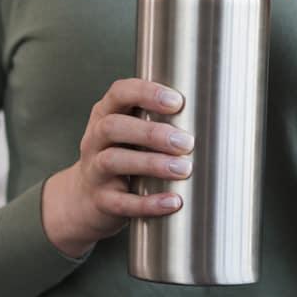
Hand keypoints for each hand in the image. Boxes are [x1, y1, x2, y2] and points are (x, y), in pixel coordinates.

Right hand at [41, 78, 194, 258]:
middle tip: (186, 142)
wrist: (84, 199)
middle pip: (113, 127)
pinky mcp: (100, 200)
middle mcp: (95, 139)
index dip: (146, 94)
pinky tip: (173, 202)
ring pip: (114, 161)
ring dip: (151, 163)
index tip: (176, 102)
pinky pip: (121, 202)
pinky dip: (148, 203)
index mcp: (105, 114)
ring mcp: (94, 170)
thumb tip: (212, 117)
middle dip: (151, 133)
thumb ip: (155, 120)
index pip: (119, 93)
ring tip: (183, 169)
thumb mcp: (128, 132)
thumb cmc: (120, 156)